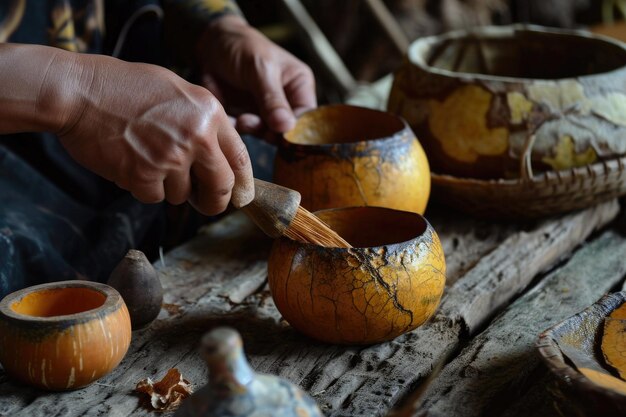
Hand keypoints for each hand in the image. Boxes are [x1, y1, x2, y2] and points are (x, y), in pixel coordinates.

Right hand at [56, 53, 253, 213]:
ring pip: (182, 194)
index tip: (238, 195)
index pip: (240, 158)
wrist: (78, 91)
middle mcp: (197, 136)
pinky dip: (143, 187)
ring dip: (167, 187)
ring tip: (147, 158)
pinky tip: (130, 163)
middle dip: (214, 201)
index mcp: (210, 113)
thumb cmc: (124, 87)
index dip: (242, 183)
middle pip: (222, 187)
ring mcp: (171, 158)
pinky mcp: (143, 176)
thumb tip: (223, 156)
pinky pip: (154, 197)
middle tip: (205, 203)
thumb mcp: (178, 91)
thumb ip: (204, 121)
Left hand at [196, 15, 315, 136]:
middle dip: (271, 132)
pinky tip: (230, 119)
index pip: (306, 117)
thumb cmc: (242, 48)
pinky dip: (237, 129)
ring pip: (266, 135)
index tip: (279, 133)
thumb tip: (287, 127)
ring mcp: (265, 112)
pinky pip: (245, 133)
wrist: (210, 45)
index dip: (296, 129)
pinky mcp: (246, 118)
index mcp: (299, 86)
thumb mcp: (260, 68)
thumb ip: (273, 99)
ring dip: (253, 130)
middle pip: (287, 130)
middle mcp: (286, 102)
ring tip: (241, 119)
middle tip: (252, 121)